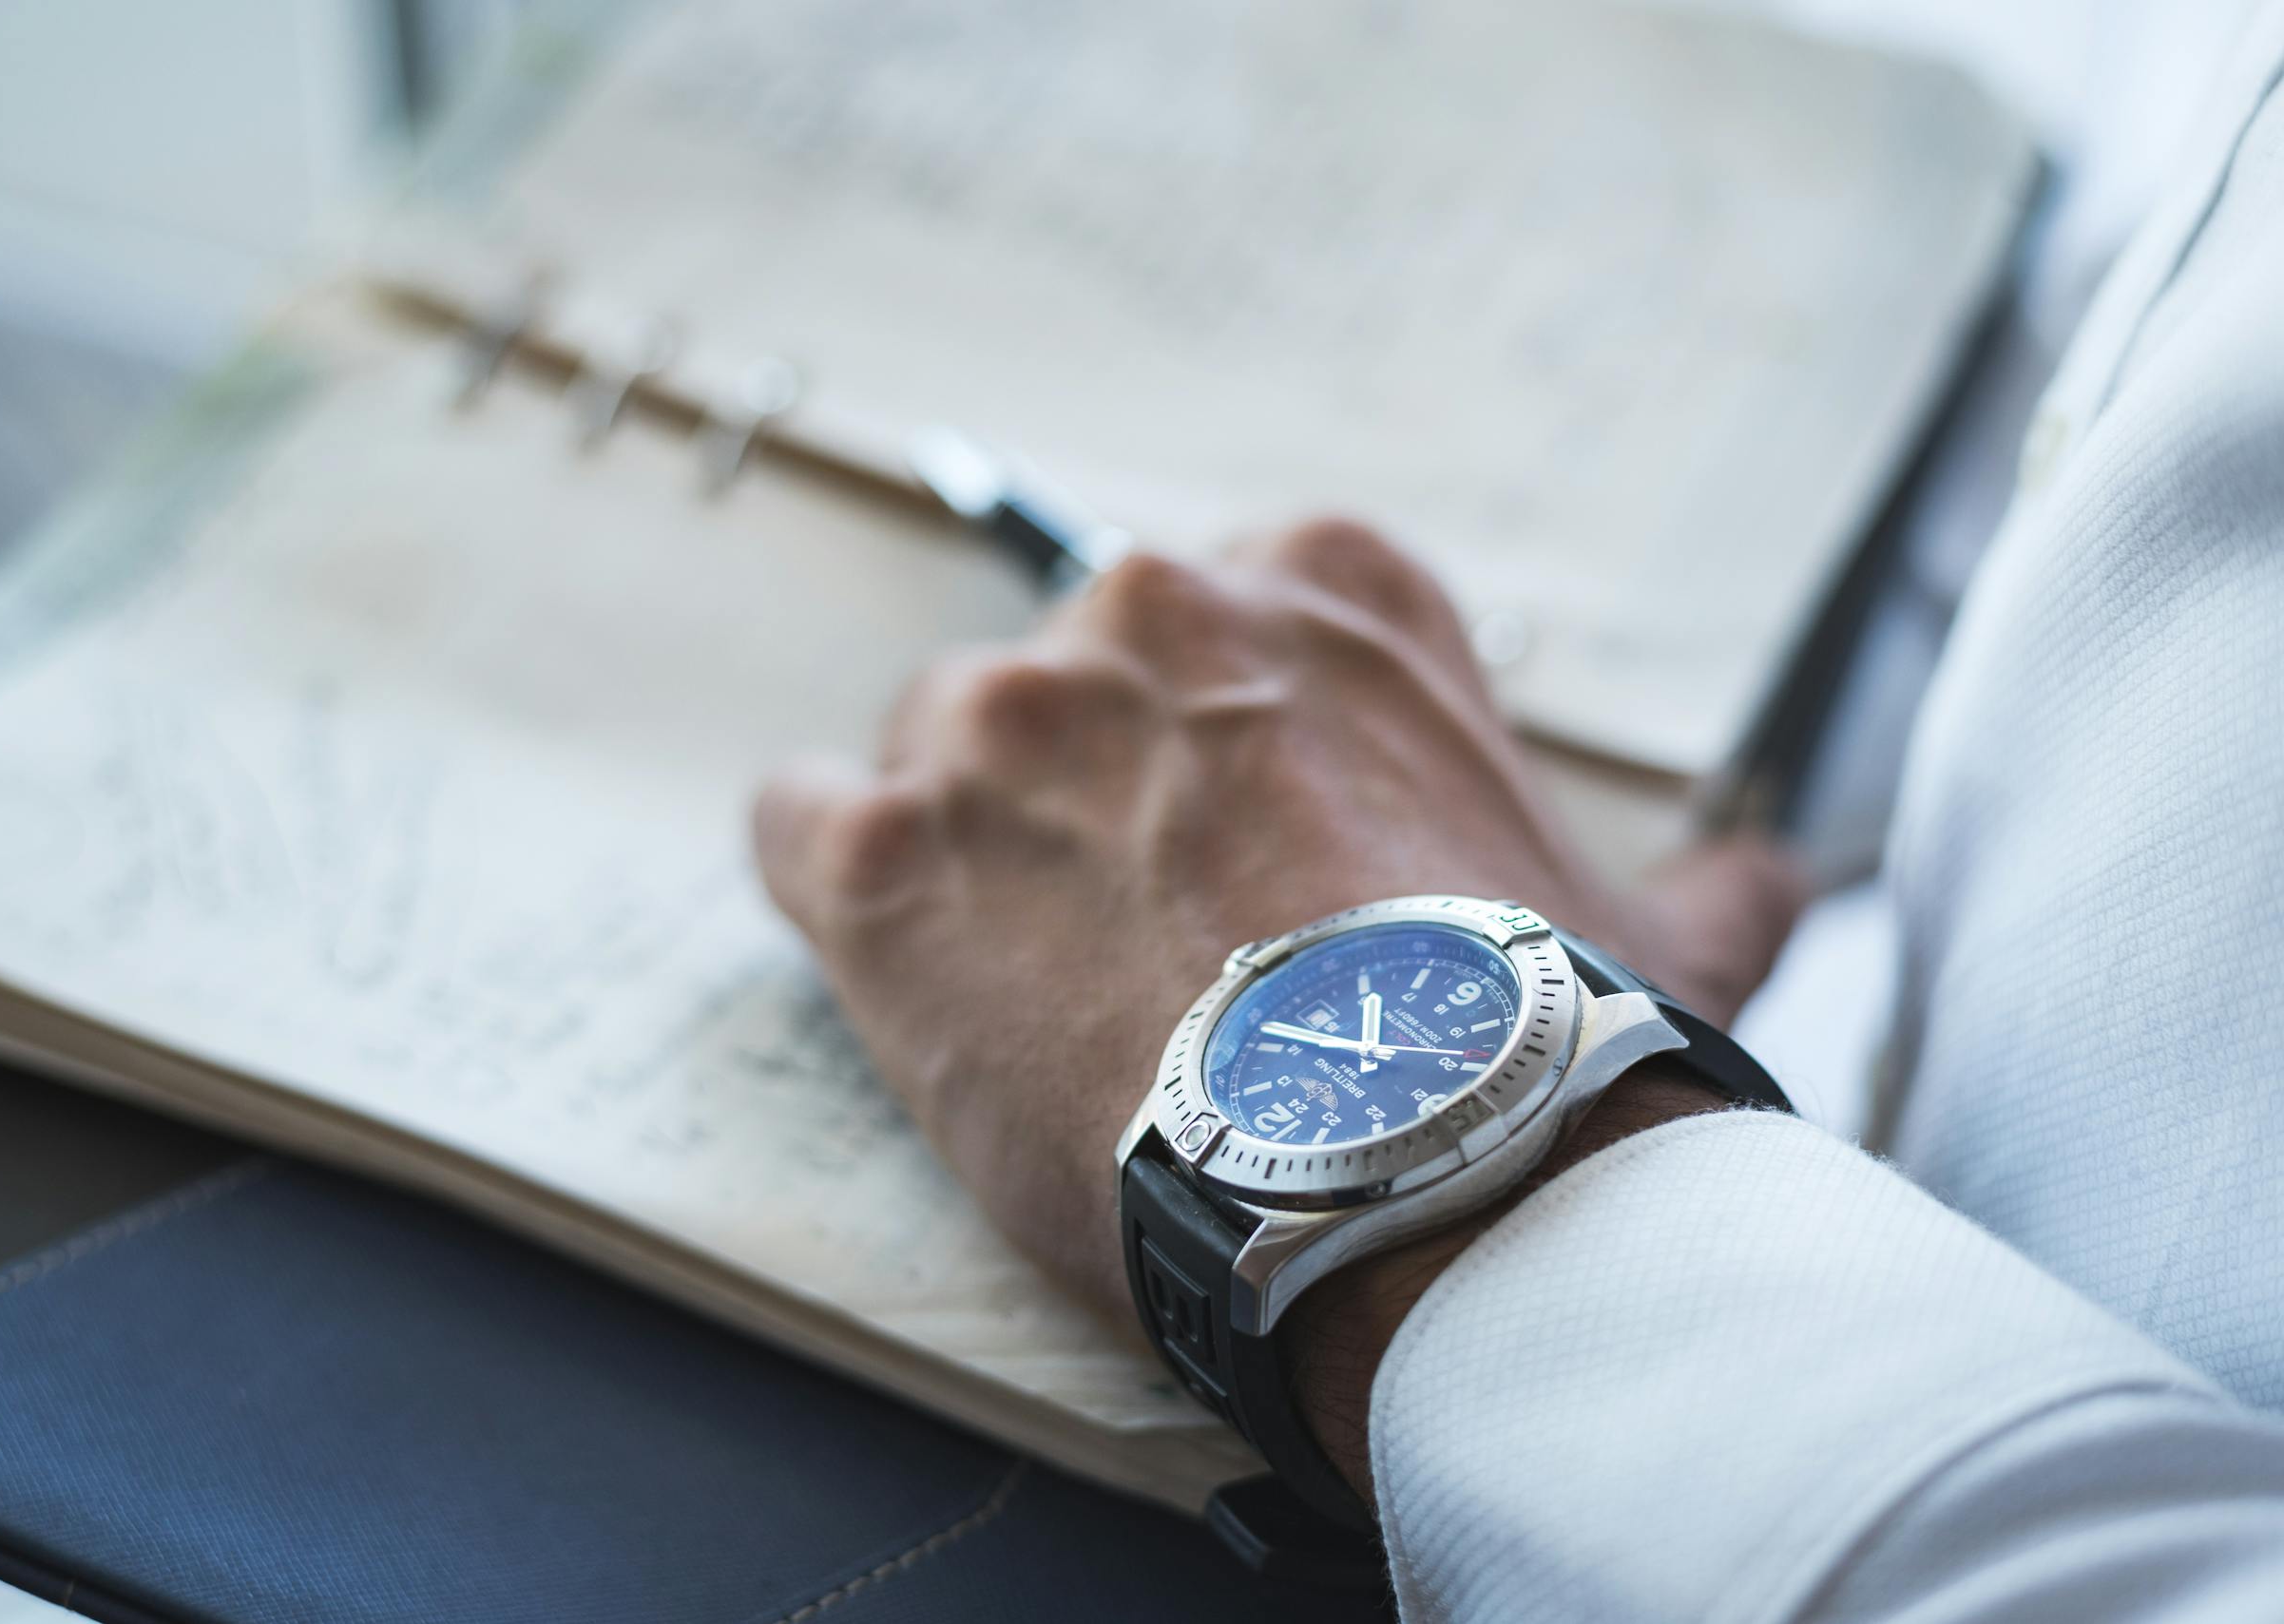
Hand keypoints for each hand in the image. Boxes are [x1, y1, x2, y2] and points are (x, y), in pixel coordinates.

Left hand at [754, 519, 1802, 1482]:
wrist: (1421, 1181)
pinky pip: (796, 824)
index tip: (1245, 860)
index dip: (1222, 759)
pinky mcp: (882, 855)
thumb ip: (1697, 877)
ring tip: (1040, 992)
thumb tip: (1776, 877)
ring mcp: (998, 725)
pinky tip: (902, 970)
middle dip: (1092, 803)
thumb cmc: (1527, 1050)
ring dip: (973, 855)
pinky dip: (834, 889)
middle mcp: (1143, 611)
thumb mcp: (1654, 937)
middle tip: (1149, 947)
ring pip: (933, 753)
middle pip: (1065, 685)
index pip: (1218, 628)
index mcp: (1324, 591)